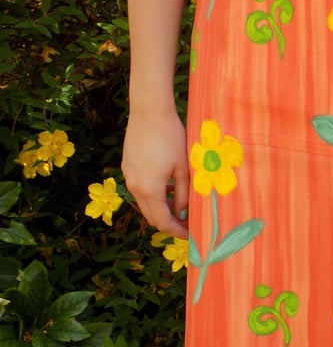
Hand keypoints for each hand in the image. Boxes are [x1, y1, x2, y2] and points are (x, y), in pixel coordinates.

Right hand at [121, 107, 189, 238]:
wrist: (149, 111)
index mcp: (149, 190)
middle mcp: (133, 186)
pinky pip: (140, 189)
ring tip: (181, 205)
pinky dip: (154, 194)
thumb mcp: (183, 167)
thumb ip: (184, 194)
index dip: (177, 231)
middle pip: (151, 215)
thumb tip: (184, 213)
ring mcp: (128, 176)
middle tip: (188, 223)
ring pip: (145, 202)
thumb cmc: (171, 137)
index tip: (191, 235)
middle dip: (169, 222)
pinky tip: (168, 186)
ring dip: (161, 207)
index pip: (162, 221)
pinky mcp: (127, 166)